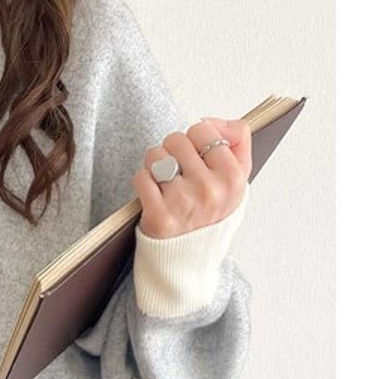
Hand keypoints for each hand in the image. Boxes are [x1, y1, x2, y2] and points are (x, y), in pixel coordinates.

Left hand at [132, 117, 251, 239]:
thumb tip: (210, 121)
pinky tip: (153, 194)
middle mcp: (210, 190)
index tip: (195, 153)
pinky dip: (143, 182)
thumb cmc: (210, 214)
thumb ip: (237, 142)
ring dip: (155, 165)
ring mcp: (184, 203)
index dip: (194, 138)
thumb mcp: (236, 180)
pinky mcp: (159, 216)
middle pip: (177, 139)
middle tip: (177, 169)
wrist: (190, 258)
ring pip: (156, 156)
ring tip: (165, 182)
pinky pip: (141, 177)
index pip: (204, 129)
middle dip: (172, 150)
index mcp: (233, 178)